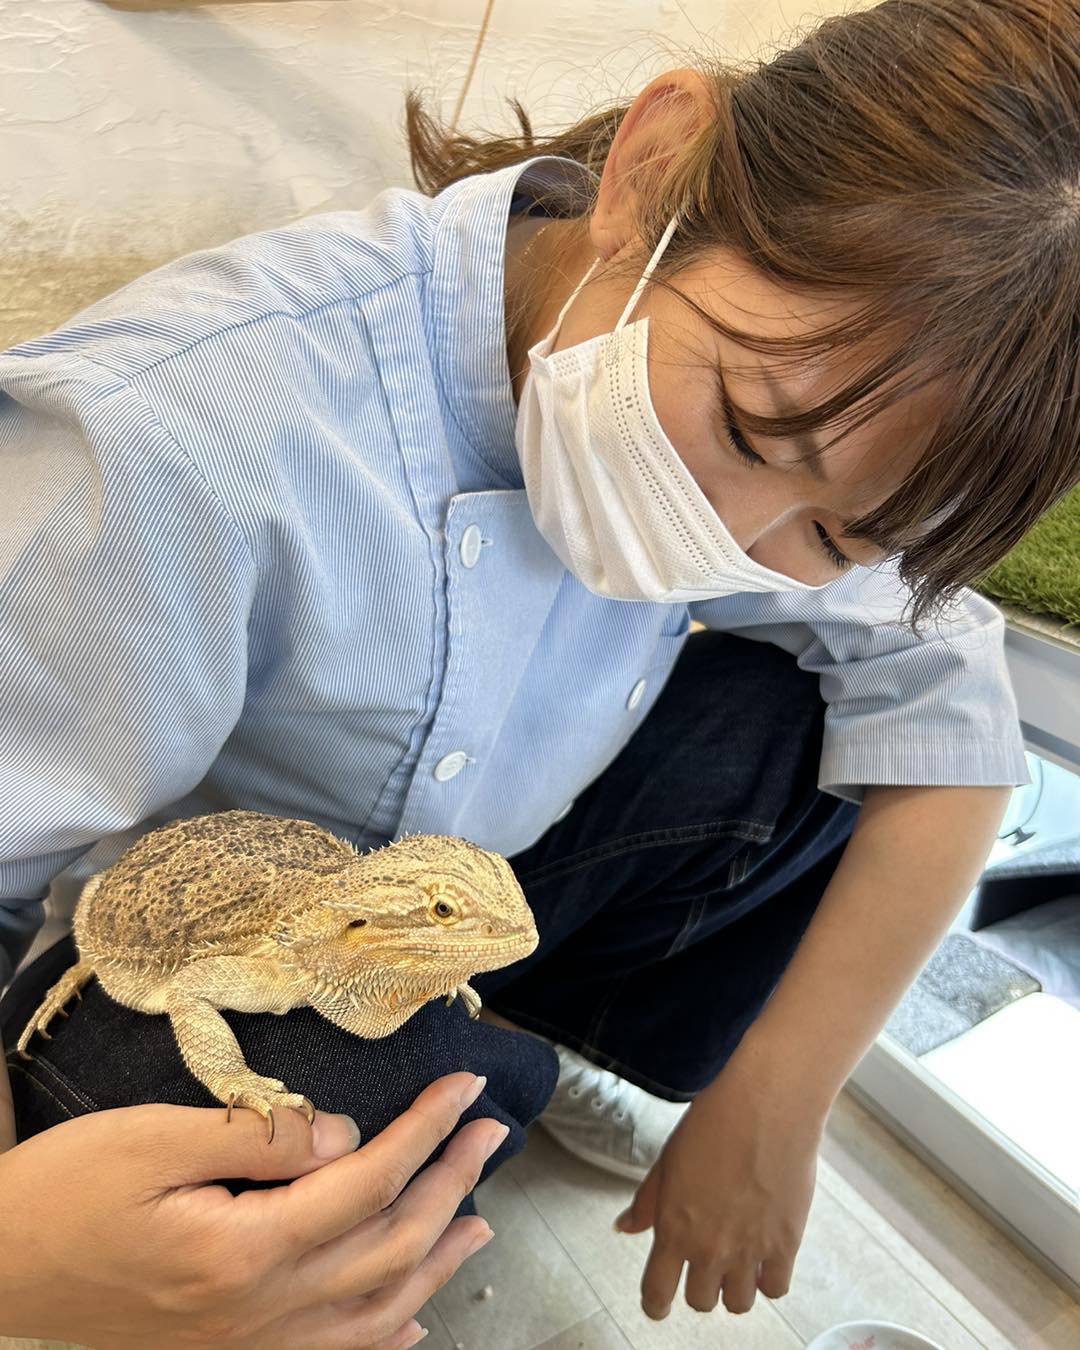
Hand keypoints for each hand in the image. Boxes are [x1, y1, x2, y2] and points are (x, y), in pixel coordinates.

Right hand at [0, 1070, 503, 1347]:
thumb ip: (258, 1136)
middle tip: (489, 1132)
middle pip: (386, 1246)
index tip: (465, 1091)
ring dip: (435, 1262)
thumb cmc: (64, 1193)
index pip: (366, 1182)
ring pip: (372, 1310)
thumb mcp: (151, 1138)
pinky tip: (410, 1318)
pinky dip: (383, 1335)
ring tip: (479, 1221)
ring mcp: (245, 1344)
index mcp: (241, 1248)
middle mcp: (257, 1310)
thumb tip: (344, 1134)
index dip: (425, 1132)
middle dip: (449, 1184)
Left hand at [613, 1057, 823, 1317]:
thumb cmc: (712, 1125)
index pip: (657, 1294)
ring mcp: (749, 1251)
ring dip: (733, 1287)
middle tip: (704, 1264)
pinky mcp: (785, 1245)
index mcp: (674, 1230)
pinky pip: (775, 1289)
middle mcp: (710, 1250)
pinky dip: (768, 1280)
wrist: (765, 1107)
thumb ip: (646, 1203)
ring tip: (736, 1260)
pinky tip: (764, 1256)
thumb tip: (623, 1226)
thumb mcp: (667, 1162)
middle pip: (700, 1302)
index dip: (655, 1304)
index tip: (658, 1303)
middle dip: (698, 1287)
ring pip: (738, 1304)